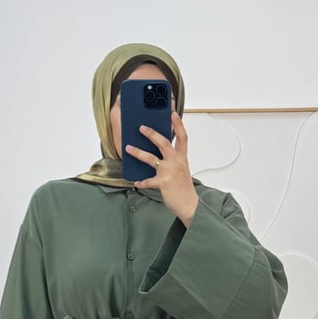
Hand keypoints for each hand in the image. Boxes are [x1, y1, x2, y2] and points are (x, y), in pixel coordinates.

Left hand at [126, 112, 198, 226]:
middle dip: (151, 133)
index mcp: (182, 157)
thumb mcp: (181, 170)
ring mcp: (169, 171)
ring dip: (138, 152)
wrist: (189, 205)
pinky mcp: (163, 183)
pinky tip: (136, 182)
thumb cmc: (184, 188)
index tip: (172, 113)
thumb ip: (172, 160)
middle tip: (141, 127)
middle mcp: (176, 162)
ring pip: (151, 158)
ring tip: (128, 148)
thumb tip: (158, 154)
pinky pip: (148, 181)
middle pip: (163, 142)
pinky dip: (141, 182)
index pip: (182, 137)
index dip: (178, 124)